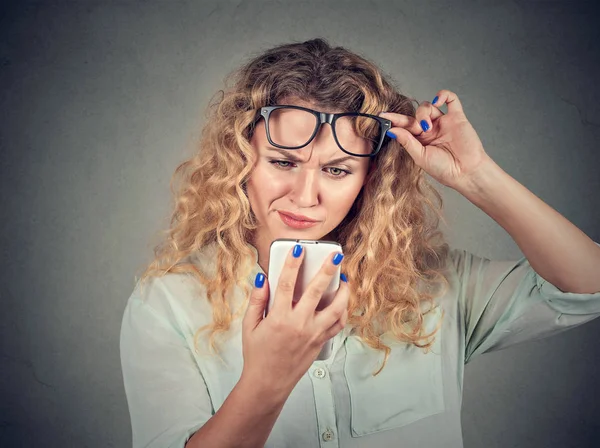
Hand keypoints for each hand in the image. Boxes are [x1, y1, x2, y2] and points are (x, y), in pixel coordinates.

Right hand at [241, 246, 348, 396]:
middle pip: (317, 291)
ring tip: (344, 279)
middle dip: (327, 270)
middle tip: (335, 256)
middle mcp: (299, 324)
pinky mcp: (320, 342)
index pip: (286, 284)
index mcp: (279, 318)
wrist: (268, 383)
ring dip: (343, 292)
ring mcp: (313, 334)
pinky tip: (341, 302)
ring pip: (336, 308)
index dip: (292, 264)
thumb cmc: (257, 354)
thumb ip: (257, 300)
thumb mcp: (249, 326)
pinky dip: (342, 312)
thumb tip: (263, 278)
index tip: (298, 250)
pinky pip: (337, 324)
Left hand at [380, 89, 490, 189]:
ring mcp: (443, 122)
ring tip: (427, 127)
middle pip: (414, 115)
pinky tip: (437, 100)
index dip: (393, 120)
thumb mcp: (420, 157)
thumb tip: (391, 130)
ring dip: (424, 113)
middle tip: (414, 128)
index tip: (381, 116)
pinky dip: (443, 95)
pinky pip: (451, 100)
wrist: (466, 172)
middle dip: (409, 119)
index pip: (404, 126)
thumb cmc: (444, 169)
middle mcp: (430, 129)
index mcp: (419, 140)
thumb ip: (407, 142)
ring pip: (428, 106)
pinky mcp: (457, 117)